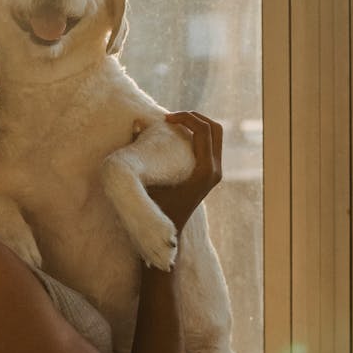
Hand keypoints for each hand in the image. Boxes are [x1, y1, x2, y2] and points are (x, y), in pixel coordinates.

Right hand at [145, 112, 222, 233]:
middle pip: (215, 128)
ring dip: (197, 125)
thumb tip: (136, 123)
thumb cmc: (154, 211)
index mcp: (205, 171)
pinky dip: (197, 135)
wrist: (168, 235)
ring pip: (215, 136)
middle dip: (194, 117)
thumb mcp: (147, 181)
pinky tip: (177, 136)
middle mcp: (215, 171)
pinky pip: (210, 145)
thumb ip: (140, 151)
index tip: (165, 119)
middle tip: (171, 118)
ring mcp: (215, 173)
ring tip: (174, 124)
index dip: (185, 118)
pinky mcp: (210, 174)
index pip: (204, 131)